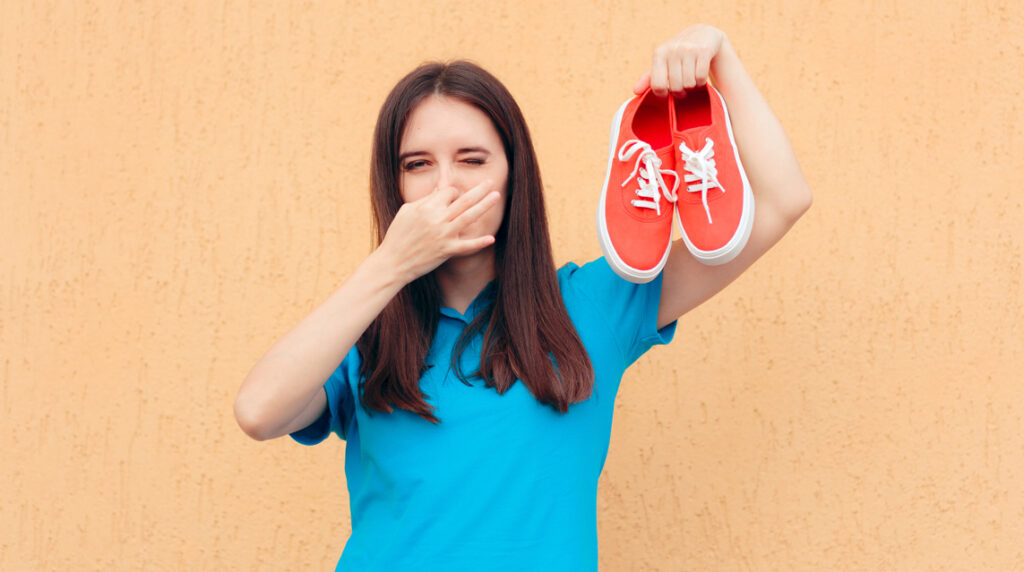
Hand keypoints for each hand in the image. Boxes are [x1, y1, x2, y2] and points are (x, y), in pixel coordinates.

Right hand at [377, 179, 501, 282]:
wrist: (393, 262)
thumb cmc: (397, 235)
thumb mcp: (407, 211)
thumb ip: (425, 199)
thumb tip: (439, 188)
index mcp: (427, 207)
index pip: (449, 192)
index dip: (454, 192)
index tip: (455, 196)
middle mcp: (438, 218)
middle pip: (464, 200)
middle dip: (480, 189)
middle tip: (491, 182)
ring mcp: (444, 235)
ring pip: (469, 217)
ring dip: (485, 205)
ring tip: (496, 196)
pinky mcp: (446, 251)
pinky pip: (466, 246)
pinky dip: (478, 242)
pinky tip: (491, 238)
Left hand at [633, 24, 726, 97]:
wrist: (704, 34)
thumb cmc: (679, 54)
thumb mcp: (662, 62)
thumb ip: (649, 78)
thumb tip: (635, 92)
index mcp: (659, 54)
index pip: (657, 85)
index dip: (663, 94)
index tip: (667, 93)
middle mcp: (672, 49)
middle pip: (675, 87)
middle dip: (680, 92)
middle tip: (683, 88)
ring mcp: (688, 49)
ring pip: (689, 83)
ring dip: (692, 87)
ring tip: (691, 80)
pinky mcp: (703, 51)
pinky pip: (701, 77)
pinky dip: (701, 82)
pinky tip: (700, 76)